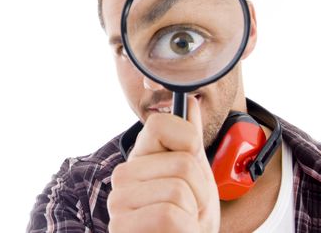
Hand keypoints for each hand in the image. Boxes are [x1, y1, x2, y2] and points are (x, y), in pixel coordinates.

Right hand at [107, 96, 219, 232]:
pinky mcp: (121, 228)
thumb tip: (191, 102)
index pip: (162, 123)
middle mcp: (122, 177)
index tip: (191, 167)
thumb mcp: (196, 177)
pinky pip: (170, 216)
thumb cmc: (189, 220)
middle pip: (183, 162)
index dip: (190, 144)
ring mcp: (119, 204)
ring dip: (195, 214)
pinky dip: (187, 230)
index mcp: (139, 159)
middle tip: (190, 209)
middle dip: (201, 191)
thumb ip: (189, 140)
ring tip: (184, 224)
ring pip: (179, 190)